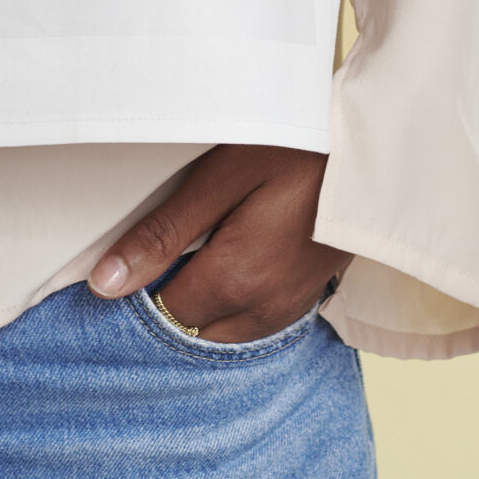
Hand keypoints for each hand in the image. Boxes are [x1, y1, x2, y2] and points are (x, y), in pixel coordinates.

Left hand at [86, 144, 349, 341]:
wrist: (373, 152)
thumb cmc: (292, 150)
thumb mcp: (220, 178)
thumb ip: (164, 234)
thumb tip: (106, 284)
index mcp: (234, 283)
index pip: (162, 312)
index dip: (138, 284)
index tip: (131, 248)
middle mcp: (262, 311)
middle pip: (192, 326)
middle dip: (168, 296)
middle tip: (160, 242)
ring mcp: (289, 309)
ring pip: (224, 328)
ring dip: (202, 300)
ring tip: (193, 246)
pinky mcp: (306, 297)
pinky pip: (254, 320)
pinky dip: (232, 300)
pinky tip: (229, 257)